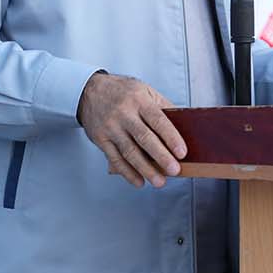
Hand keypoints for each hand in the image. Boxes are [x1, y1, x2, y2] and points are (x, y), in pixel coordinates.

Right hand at [77, 72, 185, 187]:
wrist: (88, 90)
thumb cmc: (121, 91)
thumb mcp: (144, 90)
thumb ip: (162, 106)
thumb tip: (183, 124)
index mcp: (139, 100)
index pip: (158, 120)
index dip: (171, 137)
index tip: (182, 152)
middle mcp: (124, 114)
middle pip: (144, 138)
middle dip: (161, 156)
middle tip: (174, 170)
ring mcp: (111, 127)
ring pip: (130, 152)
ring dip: (145, 169)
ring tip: (159, 181)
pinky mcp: (101, 139)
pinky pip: (115, 159)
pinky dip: (127, 172)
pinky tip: (138, 181)